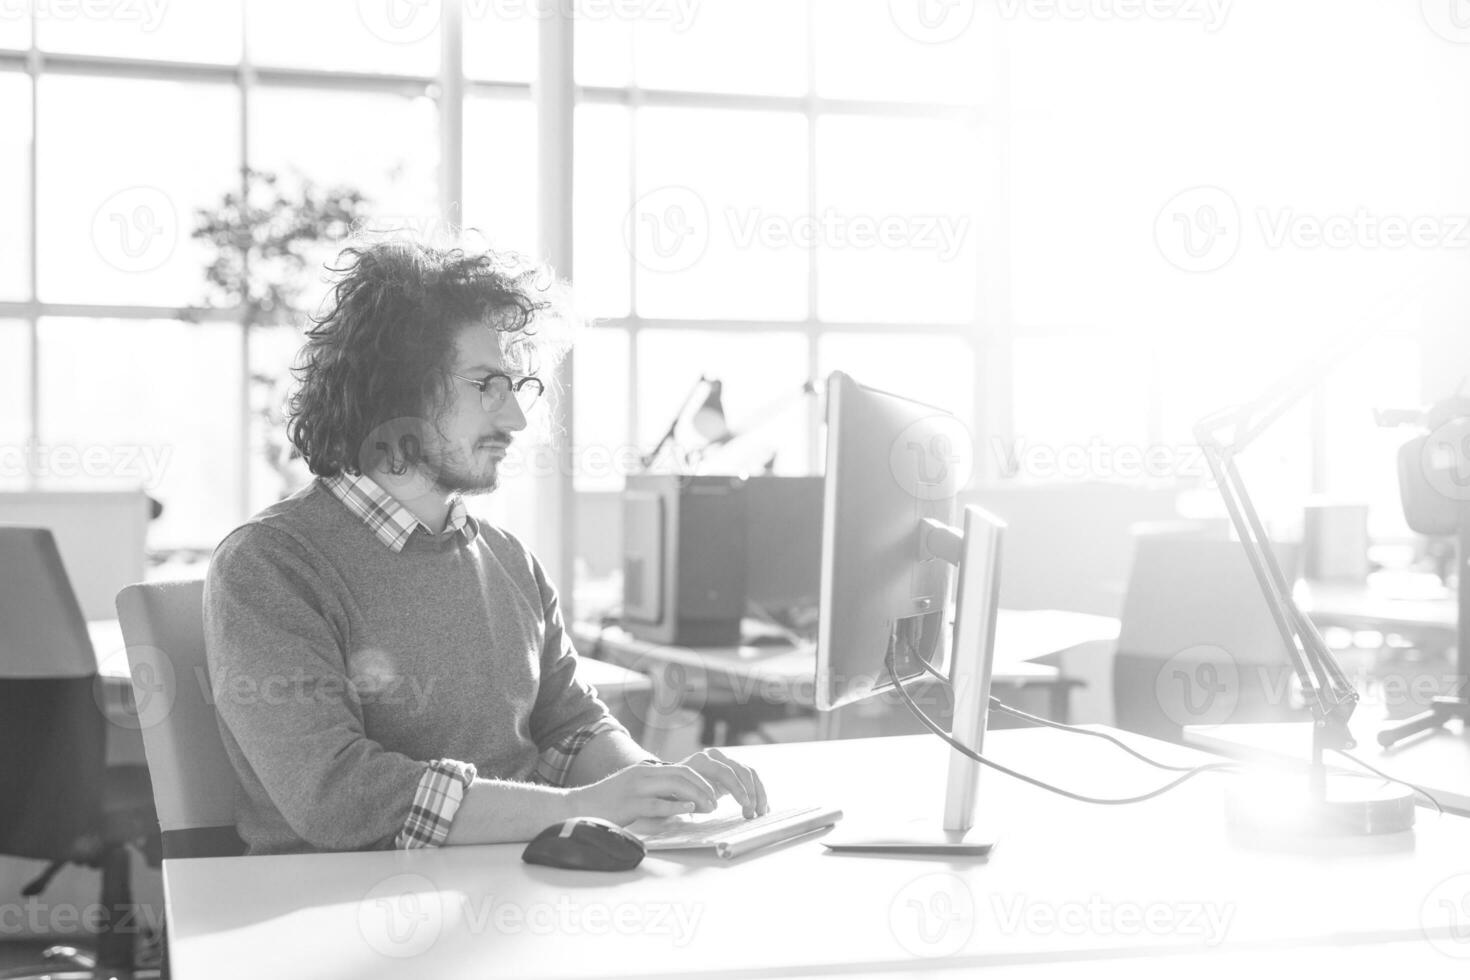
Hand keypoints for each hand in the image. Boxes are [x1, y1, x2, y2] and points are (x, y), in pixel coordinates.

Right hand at [565, 762, 719, 825]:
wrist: (578, 806)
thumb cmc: (609, 803)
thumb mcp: (635, 790)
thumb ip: (656, 791)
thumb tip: (683, 800)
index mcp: (646, 770)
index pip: (682, 769)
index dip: (702, 781)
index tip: (713, 795)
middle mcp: (643, 774)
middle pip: (683, 774)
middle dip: (704, 788)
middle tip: (716, 803)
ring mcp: (635, 788)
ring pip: (675, 785)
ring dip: (696, 796)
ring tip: (708, 808)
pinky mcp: (628, 804)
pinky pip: (657, 804)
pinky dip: (676, 806)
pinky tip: (688, 810)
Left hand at [673, 748, 768, 818]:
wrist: (678, 782)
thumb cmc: (680, 792)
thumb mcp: (684, 797)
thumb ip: (696, 800)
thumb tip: (713, 807)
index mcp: (703, 761)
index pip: (725, 772)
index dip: (738, 788)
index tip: (745, 804)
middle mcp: (716, 756)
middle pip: (742, 771)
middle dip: (751, 793)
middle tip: (754, 813)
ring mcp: (726, 760)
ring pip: (750, 774)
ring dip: (758, 794)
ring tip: (761, 813)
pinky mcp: (733, 768)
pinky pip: (751, 777)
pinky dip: (758, 792)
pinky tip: (764, 807)